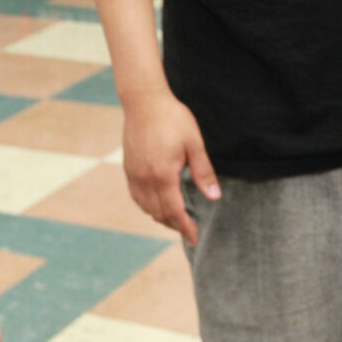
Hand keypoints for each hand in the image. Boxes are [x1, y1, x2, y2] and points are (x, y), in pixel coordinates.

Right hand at [121, 88, 220, 245]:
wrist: (143, 102)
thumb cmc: (172, 118)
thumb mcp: (194, 144)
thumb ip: (203, 173)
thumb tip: (214, 197)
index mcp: (163, 175)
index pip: (175, 211)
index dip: (185, 228)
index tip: (194, 239)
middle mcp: (145, 179)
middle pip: (159, 214)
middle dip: (175, 225)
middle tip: (189, 227)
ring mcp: (134, 175)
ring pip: (146, 208)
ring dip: (161, 216)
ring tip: (176, 217)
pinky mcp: (128, 169)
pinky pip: (137, 197)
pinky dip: (148, 206)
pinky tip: (158, 203)